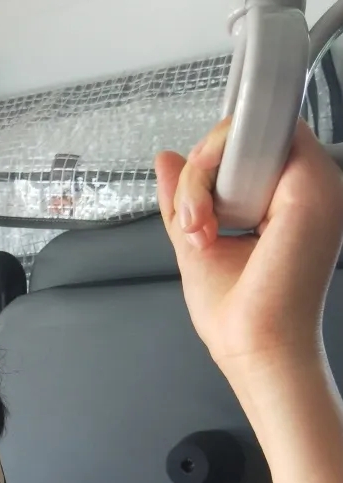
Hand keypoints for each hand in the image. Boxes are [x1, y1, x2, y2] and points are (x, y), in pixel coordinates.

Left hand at [155, 119, 342, 374]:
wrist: (255, 350)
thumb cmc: (240, 317)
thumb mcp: (199, 240)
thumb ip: (186, 198)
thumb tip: (167, 160)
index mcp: (292, 202)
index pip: (251, 149)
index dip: (214, 163)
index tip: (194, 210)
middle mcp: (310, 189)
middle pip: (246, 137)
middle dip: (201, 169)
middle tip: (192, 219)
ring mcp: (315, 186)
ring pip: (246, 133)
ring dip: (202, 175)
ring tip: (199, 228)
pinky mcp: (309, 189)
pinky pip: (257, 139)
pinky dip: (211, 171)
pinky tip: (205, 220)